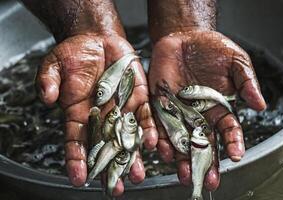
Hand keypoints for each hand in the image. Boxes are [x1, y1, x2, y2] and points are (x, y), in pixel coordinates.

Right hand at [36, 34, 157, 195]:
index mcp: (79, 113)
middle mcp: (102, 116)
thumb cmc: (74, 55)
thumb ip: (49, 82)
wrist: (96, 41)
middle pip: (106, 145)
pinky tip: (152, 143)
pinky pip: (145, 116)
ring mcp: (121, 108)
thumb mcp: (54, 66)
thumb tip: (47, 98)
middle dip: (111, 167)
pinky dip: (148, 129)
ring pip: (128, 136)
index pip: (77, 140)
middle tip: (115, 188)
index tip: (79, 178)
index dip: (78, 159)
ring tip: (136, 175)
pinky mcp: (138, 97)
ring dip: (133, 156)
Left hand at [148, 30, 265, 189]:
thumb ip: (246, 83)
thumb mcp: (235, 62)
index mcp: (218, 108)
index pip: (228, 130)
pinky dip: (161, 138)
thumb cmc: (212, 50)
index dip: (233, 143)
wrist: (184, 38)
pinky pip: (159, 125)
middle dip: (205, 162)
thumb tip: (260, 105)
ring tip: (185, 173)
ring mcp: (178, 112)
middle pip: (203, 143)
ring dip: (182, 158)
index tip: (236, 154)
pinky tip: (163, 150)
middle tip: (209, 180)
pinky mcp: (160, 105)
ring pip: (180, 140)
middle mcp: (198, 115)